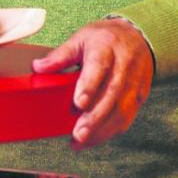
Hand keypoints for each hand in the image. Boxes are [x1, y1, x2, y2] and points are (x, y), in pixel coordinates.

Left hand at [31, 18, 154, 149]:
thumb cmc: (105, 39)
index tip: (78, 103)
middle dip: (94, 118)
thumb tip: (38, 67)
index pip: (98, 67)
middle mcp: (123, 66)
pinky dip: (111, 131)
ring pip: (121, 110)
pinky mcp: (139, 97)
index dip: (89, 86)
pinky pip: (127, 117)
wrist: (138, 37)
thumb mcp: (81, 39)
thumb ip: (61, 55)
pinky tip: (94, 138)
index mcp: (106, 48)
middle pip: (111, 95)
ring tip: (81, 141)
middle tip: (77, 134)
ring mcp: (134, 83)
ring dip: (102, 129)